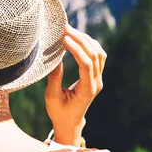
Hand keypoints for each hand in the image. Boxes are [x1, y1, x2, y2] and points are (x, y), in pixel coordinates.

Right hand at [45, 25, 106, 141]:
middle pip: (95, 55)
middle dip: (81, 40)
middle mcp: (97, 83)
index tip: (64, 38)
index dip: (77, 50)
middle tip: (65, 28)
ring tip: (70, 30)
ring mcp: (98, 79)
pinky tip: (78, 37)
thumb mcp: (52, 97)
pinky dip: (89, 44)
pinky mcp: (96, 75)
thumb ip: (54, 79)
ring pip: (99, 53)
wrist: (70, 122)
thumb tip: (56, 59)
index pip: (86, 65)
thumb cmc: (59, 112)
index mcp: (87, 90)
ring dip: (86, 40)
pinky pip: (98, 56)